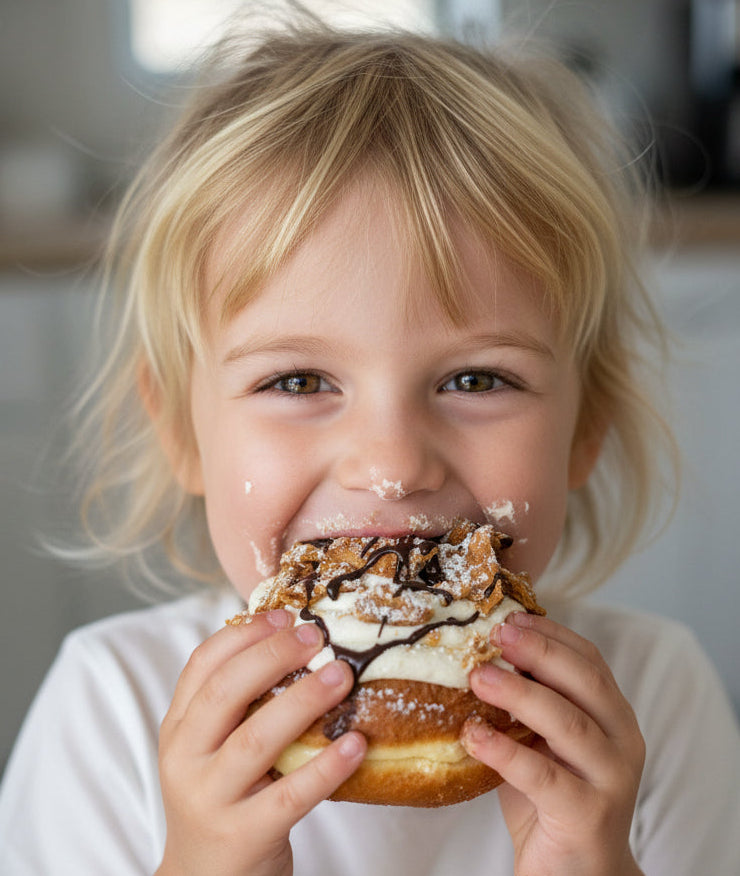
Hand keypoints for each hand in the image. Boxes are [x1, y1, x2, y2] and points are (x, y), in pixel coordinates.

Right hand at [155, 610, 364, 875]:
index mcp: (178, 730)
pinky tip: (356, 743)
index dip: (243, 634)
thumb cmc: (223, 800)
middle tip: (316, 637)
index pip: (201, 666)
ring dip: (303, 701)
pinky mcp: (243, 836)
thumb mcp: (211, 750)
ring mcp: (211, 800)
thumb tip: (294, 642)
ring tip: (342, 675)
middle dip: (271, 656)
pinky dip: (326, 767)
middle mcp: (186, 760)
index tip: (284, 614)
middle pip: (224, 693)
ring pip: (255, 739)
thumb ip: (237, 705)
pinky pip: (290, 796)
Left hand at [462, 612, 644, 875]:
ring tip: (476, 677)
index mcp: (613, 716)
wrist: (575, 875)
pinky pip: (544, 775)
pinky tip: (472, 735)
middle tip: (495, 635)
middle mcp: (622, 742)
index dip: (550, 634)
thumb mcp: (540, 741)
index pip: (589, 660)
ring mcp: (611, 780)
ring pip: (567, 723)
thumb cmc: (550, 800)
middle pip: (584, 682)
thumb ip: (525, 704)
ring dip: (518, 695)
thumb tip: (478, 653)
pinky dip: (505, 751)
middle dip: (538, 652)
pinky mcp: (588, 816)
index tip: (510, 615)